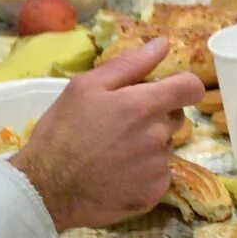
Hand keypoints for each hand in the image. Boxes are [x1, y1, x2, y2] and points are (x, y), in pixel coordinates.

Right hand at [9, 35, 198, 229]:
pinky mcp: (153, 193)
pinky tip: (118, 173)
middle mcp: (158, 136)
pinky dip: (145, 172)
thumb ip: (129, 64)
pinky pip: (160, 174)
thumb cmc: (61, 132)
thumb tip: (163, 44)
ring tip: (114, 151)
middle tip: (121, 124)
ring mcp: (157, 167)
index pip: (191, 88)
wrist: (45, 189)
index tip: (167, 91)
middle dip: (156, 115)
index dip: (182, 86)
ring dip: (149, 145)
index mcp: (143, 106)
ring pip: (166, 146)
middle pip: (176, 117)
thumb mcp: (84, 88)